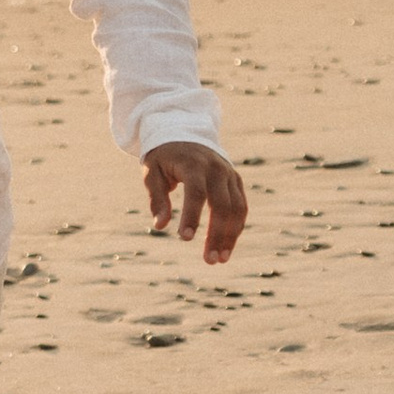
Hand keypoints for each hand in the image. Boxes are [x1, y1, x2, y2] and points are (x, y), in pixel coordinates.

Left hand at [144, 144, 248, 265]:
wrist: (185, 132)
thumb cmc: (164, 156)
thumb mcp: (152, 172)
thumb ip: (157, 198)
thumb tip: (160, 226)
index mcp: (193, 164)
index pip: (196, 193)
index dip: (192, 216)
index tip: (185, 239)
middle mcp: (217, 169)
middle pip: (223, 205)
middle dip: (217, 234)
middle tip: (209, 260)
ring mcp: (229, 174)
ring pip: (237, 208)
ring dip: (231, 236)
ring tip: (220, 259)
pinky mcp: (236, 181)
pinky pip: (241, 207)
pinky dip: (236, 227)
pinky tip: (227, 246)